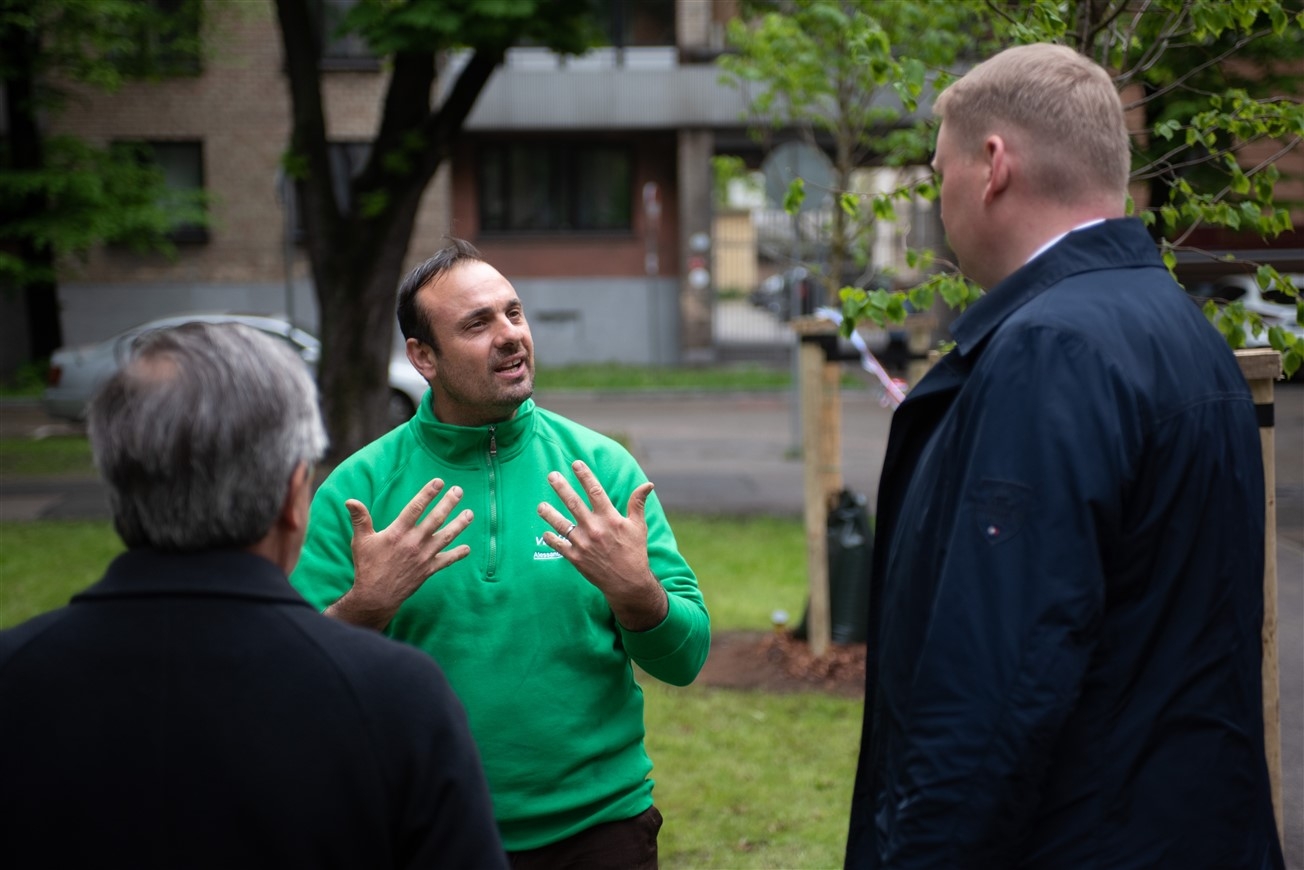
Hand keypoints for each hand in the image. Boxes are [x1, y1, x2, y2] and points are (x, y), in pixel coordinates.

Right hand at [325, 478, 472, 630]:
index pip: (416, 508)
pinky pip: (446, 560)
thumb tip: (350, 500)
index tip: (439, 481)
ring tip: (470, 514)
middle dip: (449, 503)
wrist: (376, 596)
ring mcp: (424, 556)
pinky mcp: (428, 570)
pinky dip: (458, 554)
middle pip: (436, 518)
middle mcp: (414, 542)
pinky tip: (467, 548)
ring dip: (460, 524)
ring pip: (446, 537)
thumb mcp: (361, 540)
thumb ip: (360, 519)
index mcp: (398, 532)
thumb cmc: (367, 566)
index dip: (428, 493)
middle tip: (459, 491)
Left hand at [539, 460, 667, 631]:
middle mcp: (594, 528)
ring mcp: (583, 544)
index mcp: (610, 518)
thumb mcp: (638, 526)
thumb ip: (638, 503)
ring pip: (561, 524)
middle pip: (574, 503)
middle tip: (551, 475)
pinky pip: (559, 545)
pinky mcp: (576, 558)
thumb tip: (648, 485)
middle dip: (561, 488)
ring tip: (540, 505)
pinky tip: (545, 531)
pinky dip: (551, 538)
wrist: (628, 583)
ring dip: (549, 513)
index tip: (575, 463)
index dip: (585, 476)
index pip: (595, 491)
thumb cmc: (634, 552)